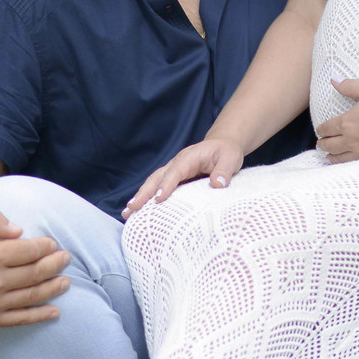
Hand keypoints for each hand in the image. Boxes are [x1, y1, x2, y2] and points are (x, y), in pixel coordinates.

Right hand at [0, 211, 71, 327]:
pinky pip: (19, 319)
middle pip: (35, 273)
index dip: (46, 247)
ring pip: (32, 296)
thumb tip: (20, 231)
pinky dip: (39, 316)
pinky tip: (54, 311)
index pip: (29, 251)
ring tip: (66, 282)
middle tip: (65, 259)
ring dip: (53, 289)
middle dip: (55, 265)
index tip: (53, 244)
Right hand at [124, 137, 245, 215]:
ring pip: (153, 183)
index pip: (175, 171)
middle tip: (132, 208)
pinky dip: (147, 199)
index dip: (166, 185)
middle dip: (144, 193)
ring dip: (140, 197)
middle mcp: (176, 163)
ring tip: (128, 213)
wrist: (222, 145)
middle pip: (157, 177)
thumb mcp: (230, 158)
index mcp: (188, 157)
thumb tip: (217, 184)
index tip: (159, 199)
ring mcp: (173, 171)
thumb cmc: (226, 152)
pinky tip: (139, 212)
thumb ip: (224, 170)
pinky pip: (158, 188)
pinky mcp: (174, 180)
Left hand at [317, 79, 358, 162]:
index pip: (326, 128)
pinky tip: (345, 163)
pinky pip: (353, 165)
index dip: (321, 129)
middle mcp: (351, 140)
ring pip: (339, 158)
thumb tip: (333, 80)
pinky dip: (344, 164)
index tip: (320, 130)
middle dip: (322, 144)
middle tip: (320, 143)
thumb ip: (350, 86)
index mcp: (347, 122)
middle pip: (329, 145)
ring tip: (327, 157)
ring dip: (330, 156)